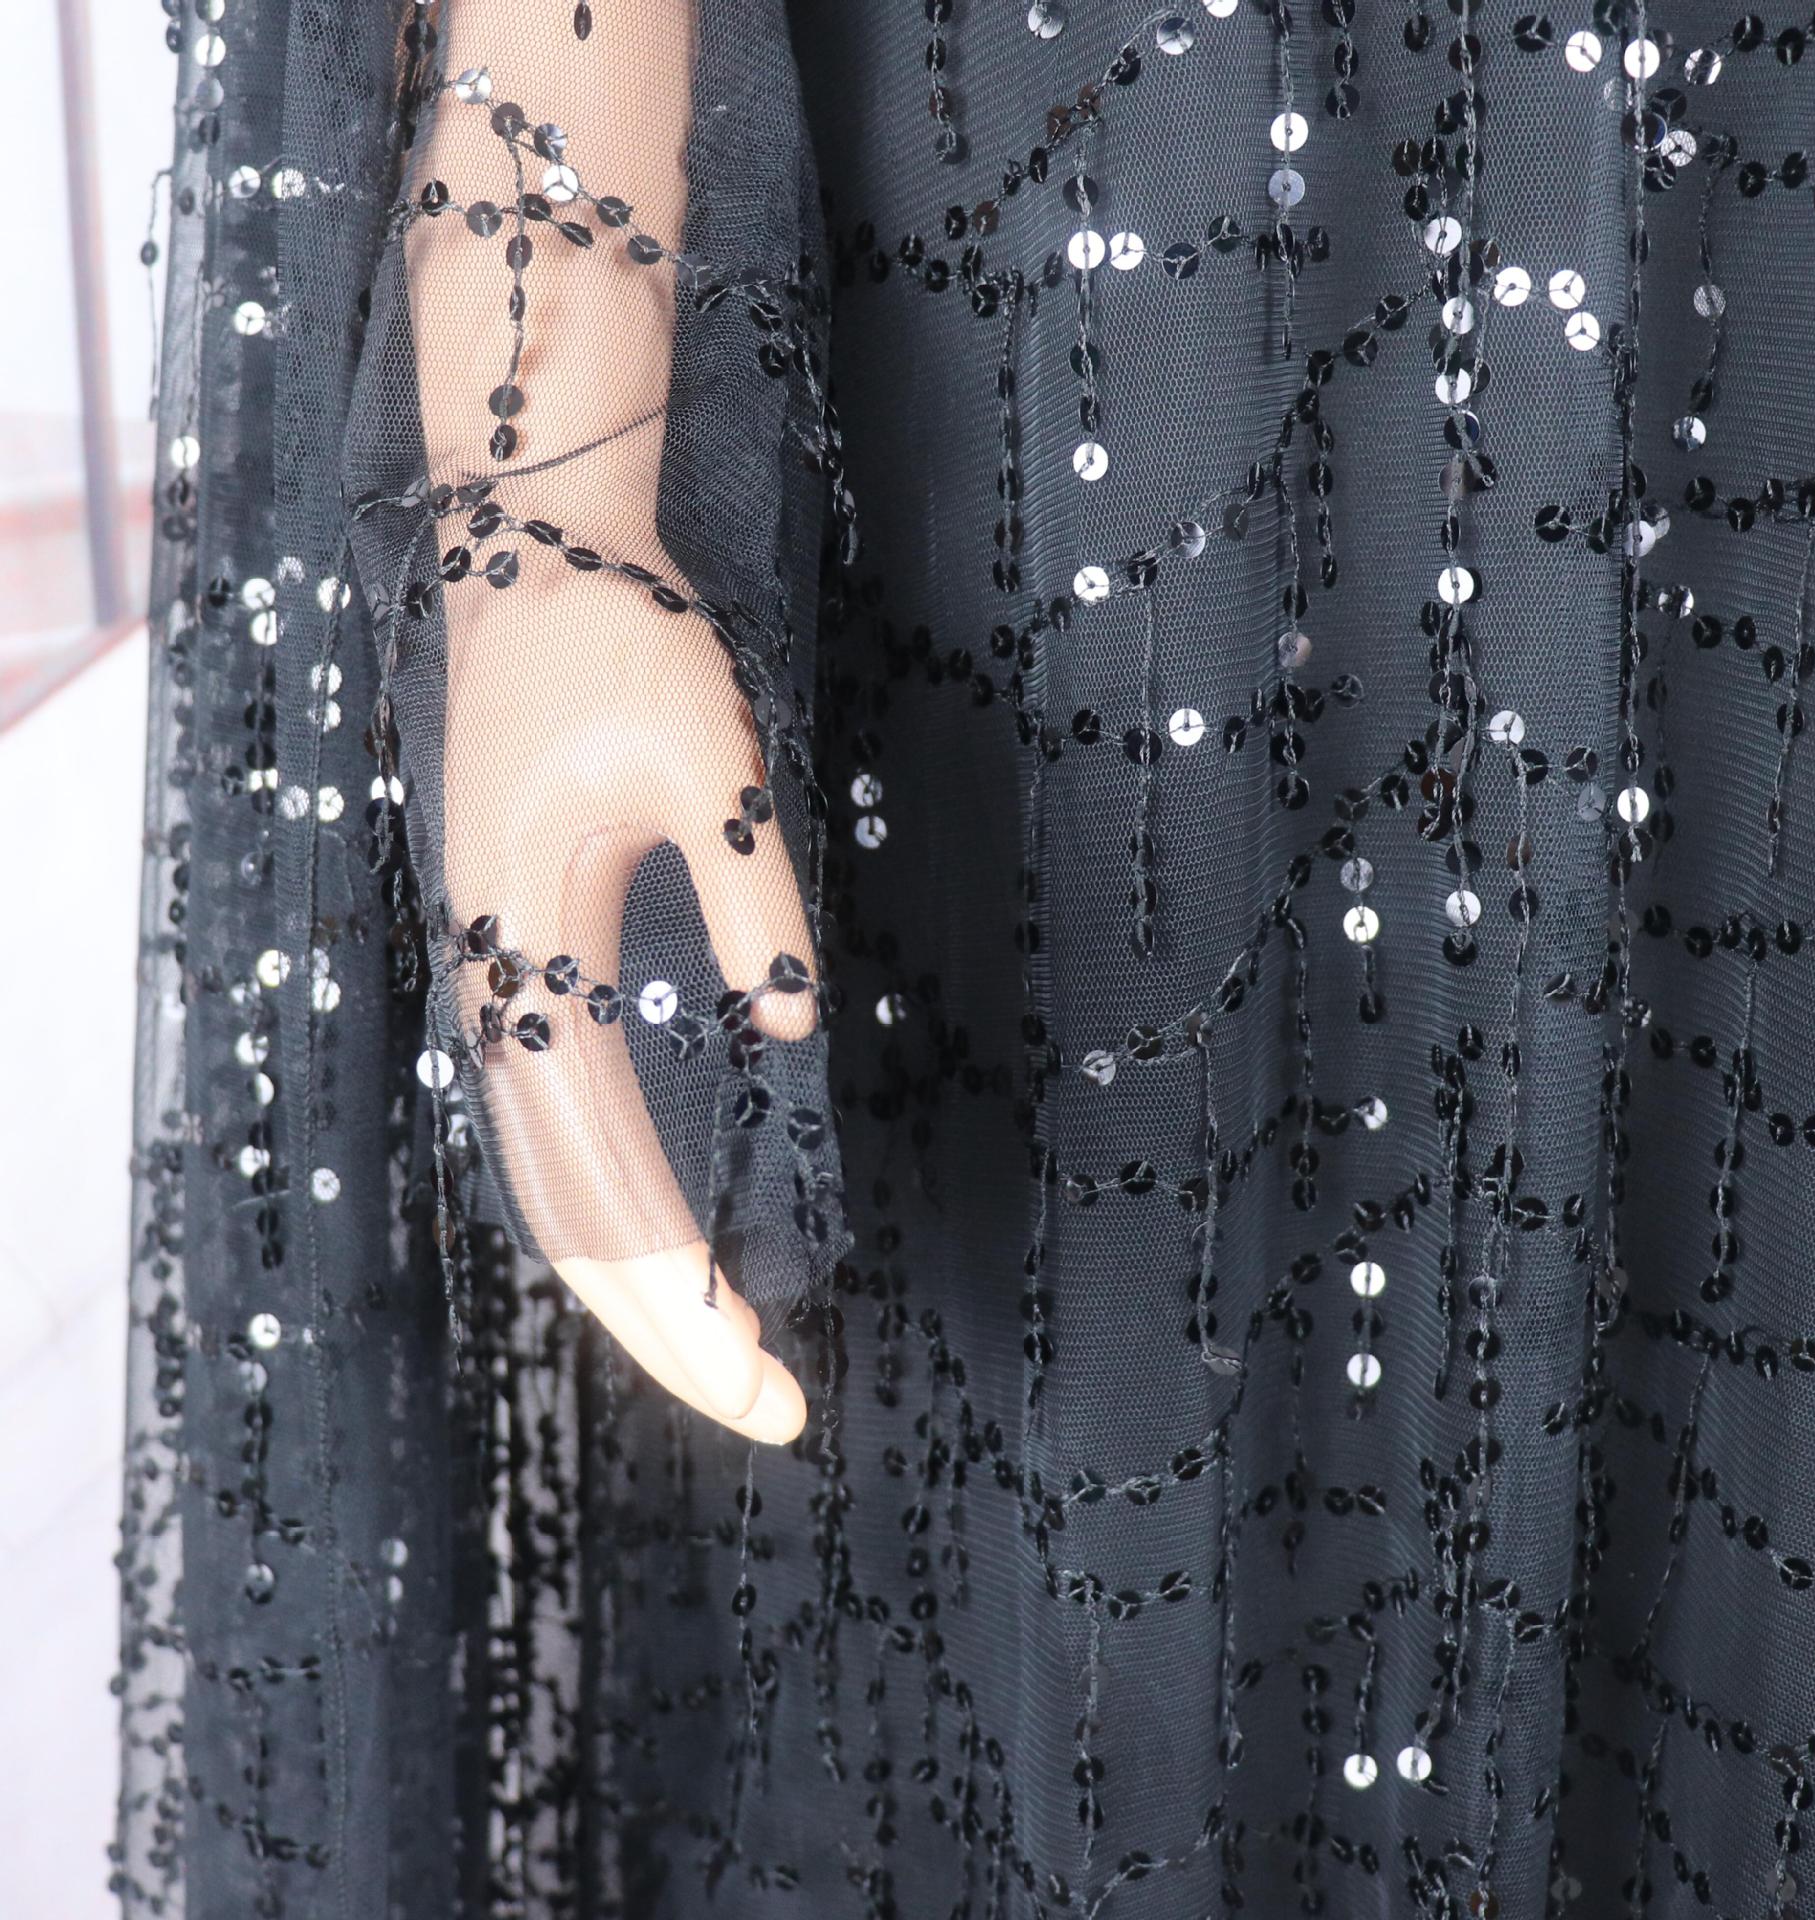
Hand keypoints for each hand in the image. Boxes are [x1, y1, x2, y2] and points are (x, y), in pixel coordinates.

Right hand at [436, 572, 817, 1446]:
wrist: (531, 556)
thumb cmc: (620, 639)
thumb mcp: (714, 758)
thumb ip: (753, 891)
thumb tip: (795, 1031)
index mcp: (530, 960)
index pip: (610, 1193)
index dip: (688, 1307)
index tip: (776, 1388)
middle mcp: (495, 994)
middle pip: (570, 1222)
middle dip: (668, 1334)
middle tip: (778, 1413)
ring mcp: (497, 982)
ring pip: (553, 1186)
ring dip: (634, 1283)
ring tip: (728, 1356)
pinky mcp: (522, 960)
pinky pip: (554, 1127)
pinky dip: (606, 1212)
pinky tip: (664, 1248)